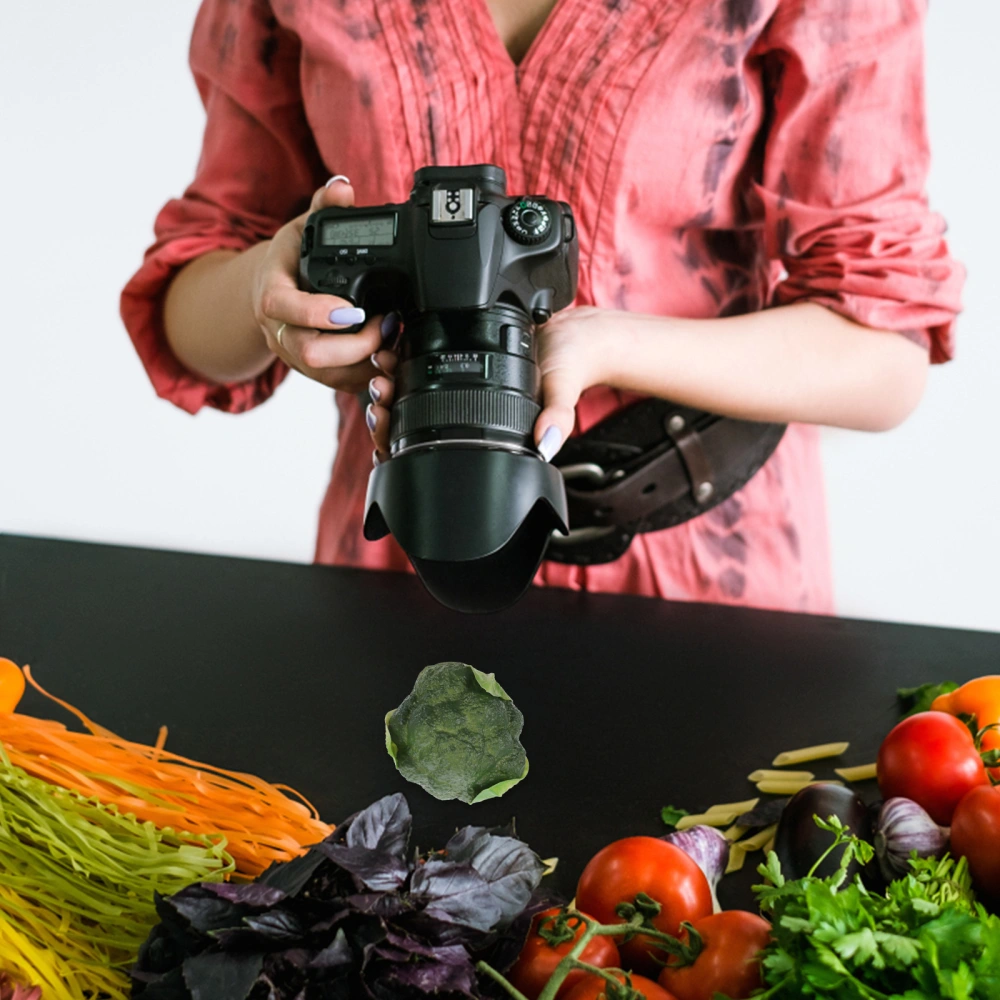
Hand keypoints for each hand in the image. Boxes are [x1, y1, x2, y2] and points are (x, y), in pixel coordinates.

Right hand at [252, 176, 398, 392]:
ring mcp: (296, 355)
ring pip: (328, 375)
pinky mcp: (314, 371)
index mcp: (271, 292)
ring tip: (393, 337)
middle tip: (385, 323)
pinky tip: (389, 355)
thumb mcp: (300, 227)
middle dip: (355, 344)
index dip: (317, 312)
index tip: (353, 309)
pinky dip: (368, 375)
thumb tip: (342, 187)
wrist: (268, 292)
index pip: (283, 306)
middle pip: (310, 353)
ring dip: (366, 362)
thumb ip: (322, 208)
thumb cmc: (289, 261)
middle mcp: (280, 330)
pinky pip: (340, 384)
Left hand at [366, 305, 612, 462]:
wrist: (579, 337)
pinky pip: (423, 370)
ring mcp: (461, 392)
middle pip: (410, 424)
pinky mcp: (460, 364)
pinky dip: (405, 360)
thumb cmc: (571, 369)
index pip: (432, 448)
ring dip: (390, 382)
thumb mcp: (564, 393)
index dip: (402, 438)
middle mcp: (466, 415)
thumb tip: (546, 445)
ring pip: (410, 397)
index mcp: (482, 429)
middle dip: (386, 406)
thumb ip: (557, 418)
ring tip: (382, 361)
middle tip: (380, 386)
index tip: (384, 414)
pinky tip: (393, 345)